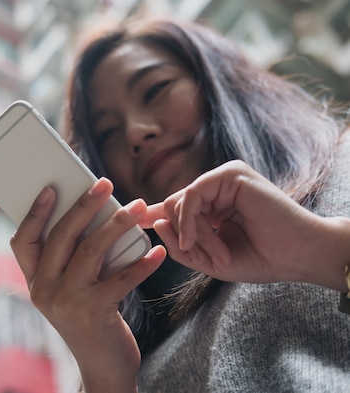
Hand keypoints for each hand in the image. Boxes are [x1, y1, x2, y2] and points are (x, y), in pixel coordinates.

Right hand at [10, 177, 165, 392]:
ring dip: (116, 225)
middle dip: (84, 206)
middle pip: (60, 236)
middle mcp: (43, 290)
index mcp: (35, 281)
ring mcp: (66, 302)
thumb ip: (72, 259)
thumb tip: (95, 214)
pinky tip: (157, 252)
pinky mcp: (93, 313)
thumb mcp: (70, 290)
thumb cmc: (90, 319)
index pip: (23, 241)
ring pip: (89, 250)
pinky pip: (121, 279)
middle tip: (104, 183)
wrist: (103, 368)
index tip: (52, 188)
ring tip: (137, 208)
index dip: (35, 212)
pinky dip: (142, 263)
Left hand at [140, 160, 349, 291]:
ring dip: (192, 234)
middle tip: (209, 257)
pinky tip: (199, 238)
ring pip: (178, 202)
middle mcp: (215, 188)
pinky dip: (191, 220)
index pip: (174, 207)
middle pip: (171, 206)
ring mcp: (222, 179)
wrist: (298, 256)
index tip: (137, 222)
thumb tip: (155, 220)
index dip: (155, 214)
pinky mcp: (230, 174)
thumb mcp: (210, 259)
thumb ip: (181, 244)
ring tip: (219, 254)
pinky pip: (191, 195)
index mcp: (212, 205)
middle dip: (183, 237)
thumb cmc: (261, 258)